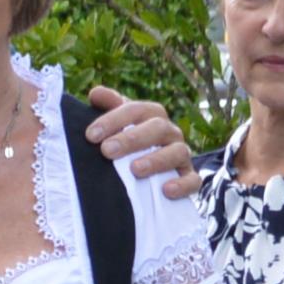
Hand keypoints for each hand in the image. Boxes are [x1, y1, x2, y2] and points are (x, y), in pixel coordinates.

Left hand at [84, 92, 201, 199]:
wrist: (154, 173)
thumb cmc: (131, 143)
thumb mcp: (119, 124)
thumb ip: (109, 108)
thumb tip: (95, 93)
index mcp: (152, 116)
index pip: (135, 110)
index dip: (113, 119)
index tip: (91, 135)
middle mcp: (169, 132)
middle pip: (157, 128)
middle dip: (132, 139)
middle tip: (107, 150)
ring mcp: (181, 155)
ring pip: (178, 151)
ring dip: (156, 160)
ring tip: (135, 170)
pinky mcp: (189, 178)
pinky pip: (192, 180)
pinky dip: (182, 184)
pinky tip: (166, 190)